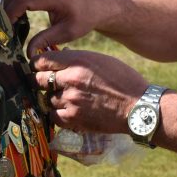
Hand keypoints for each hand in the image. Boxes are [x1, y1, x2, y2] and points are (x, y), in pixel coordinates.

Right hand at [3, 0, 111, 55]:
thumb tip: (27, 53)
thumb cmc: (84, 19)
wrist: (96, 5)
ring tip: (5, 13)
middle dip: (4, 8)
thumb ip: (45, 40)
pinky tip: (10, 0)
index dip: (9, 14)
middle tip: (2, 25)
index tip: (5, 29)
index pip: (22, 0)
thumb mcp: (67, 33)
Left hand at [32, 48, 147, 132]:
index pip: (42, 60)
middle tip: (48, 83)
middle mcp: (70, 79)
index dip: (38, 64)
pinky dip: (58, 113)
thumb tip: (59, 57)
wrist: (138, 107)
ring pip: (47, 98)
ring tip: (70, 98)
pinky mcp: (73, 119)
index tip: (39, 67)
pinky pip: (53, 115)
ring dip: (54, 98)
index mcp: (77, 61)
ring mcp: (70, 100)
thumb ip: (78, 59)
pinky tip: (69, 110)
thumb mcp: (101, 60)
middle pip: (38, 80)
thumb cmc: (123, 80)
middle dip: (42, 81)